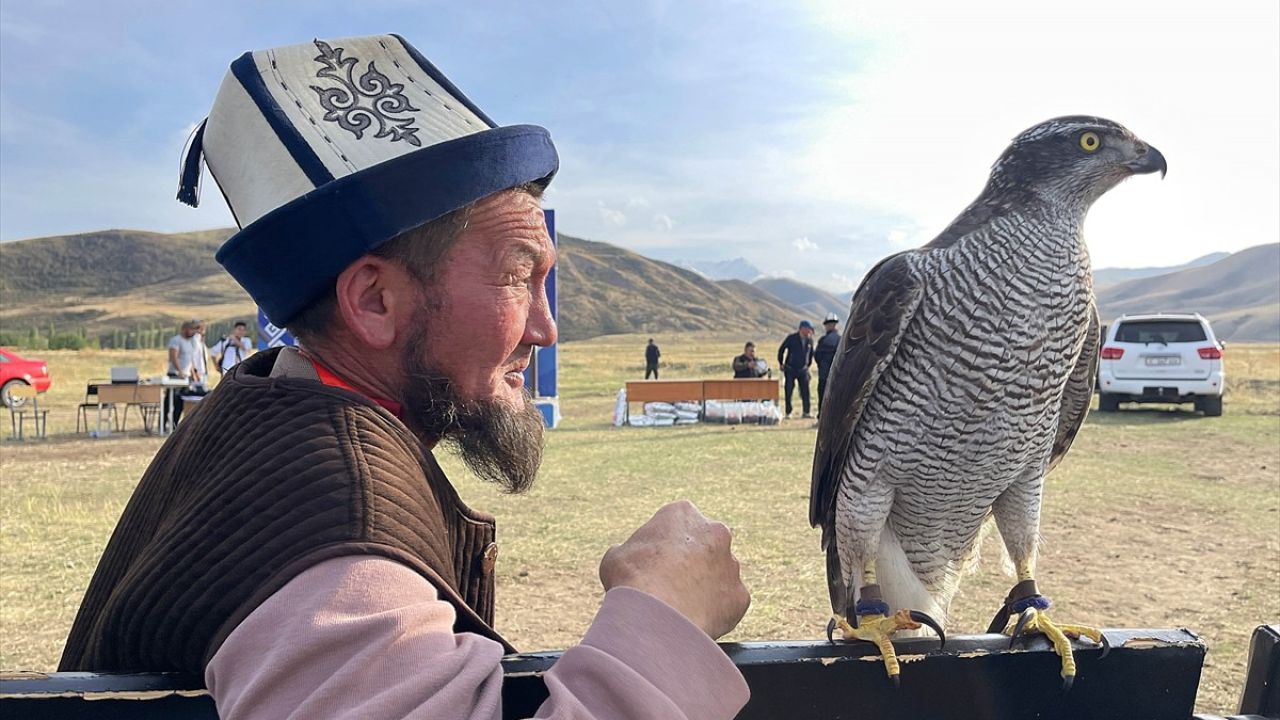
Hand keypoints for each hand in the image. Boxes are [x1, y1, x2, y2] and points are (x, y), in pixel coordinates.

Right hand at [599, 500, 749, 638]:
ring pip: (719, 575)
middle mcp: (715, 532)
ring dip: (705, 587)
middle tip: (670, 585)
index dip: (663, 546)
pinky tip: (694, 621)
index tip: (653, 564)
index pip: (676, 524)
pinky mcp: (740, 595)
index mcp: (683, 513)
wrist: (656, 616)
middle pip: (703, 546)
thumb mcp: (616, 556)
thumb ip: (631, 551)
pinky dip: (715, 613)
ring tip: (680, 608)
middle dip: (691, 562)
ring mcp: (731, 564)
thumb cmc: (632, 580)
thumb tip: (629, 560)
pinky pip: (728, 604)